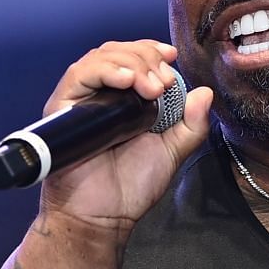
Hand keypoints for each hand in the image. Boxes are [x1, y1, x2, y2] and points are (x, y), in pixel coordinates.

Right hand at [34, 41, 214, 240]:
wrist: (103, 216)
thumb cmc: (132, 187)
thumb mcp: (171, 152)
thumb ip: (192, 125)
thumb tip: (205, 93)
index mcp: (125, 100)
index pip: (134, 58)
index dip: (152, 51)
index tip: (171, 58)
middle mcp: (101, 95)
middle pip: (118, 52)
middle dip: (146, 57)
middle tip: (164, 81)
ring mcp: (81, 101)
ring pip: (99, 58)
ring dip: (131, 63)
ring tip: (151, 86)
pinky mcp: (63, 109)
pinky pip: (79, 76)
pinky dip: (104, 71)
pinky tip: (126, 81)